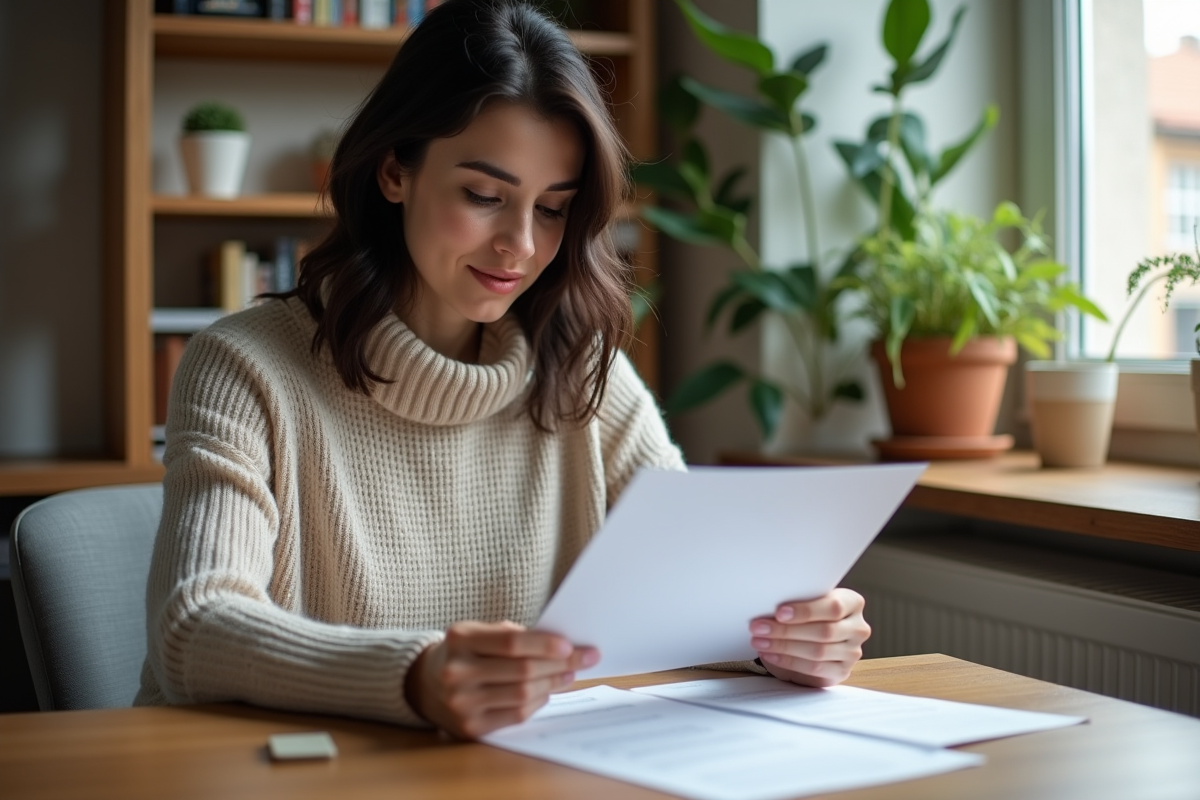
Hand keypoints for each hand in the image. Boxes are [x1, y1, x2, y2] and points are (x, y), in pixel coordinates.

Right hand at [405, 620, 598, 738]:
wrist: (426, 683)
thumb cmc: (465, 652)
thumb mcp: (479, 632)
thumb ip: (513, 635)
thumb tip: (560, 646)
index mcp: (460, 640)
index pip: (511, 643)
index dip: (545, 645)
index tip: (571, 645)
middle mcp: (456, 672)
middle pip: (522, 671)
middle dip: (559, 664)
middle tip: (583, 658)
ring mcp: (461, 703)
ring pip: (523, 695)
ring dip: (552, 684)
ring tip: (568, 674)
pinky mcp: (470, 727)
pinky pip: (515, 715)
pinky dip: (537, 702)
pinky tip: (546, 692)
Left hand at [749, 588, 869, 687]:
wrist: (818, 635)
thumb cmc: (811, 613)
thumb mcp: (810, 600)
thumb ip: (799, 600)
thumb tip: (768, 603)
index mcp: (853, 603)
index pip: (833, 607)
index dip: (805, 611)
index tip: (779, 612)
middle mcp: (858, 628)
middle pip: (823, 632)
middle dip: (786, 630)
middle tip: (759, 628)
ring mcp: (852, 652)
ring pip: (817, 652)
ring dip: (783, 646)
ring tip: (760, 641)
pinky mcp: (842, 671)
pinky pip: (814, 668)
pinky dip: (788, 661)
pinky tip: (771, 654)